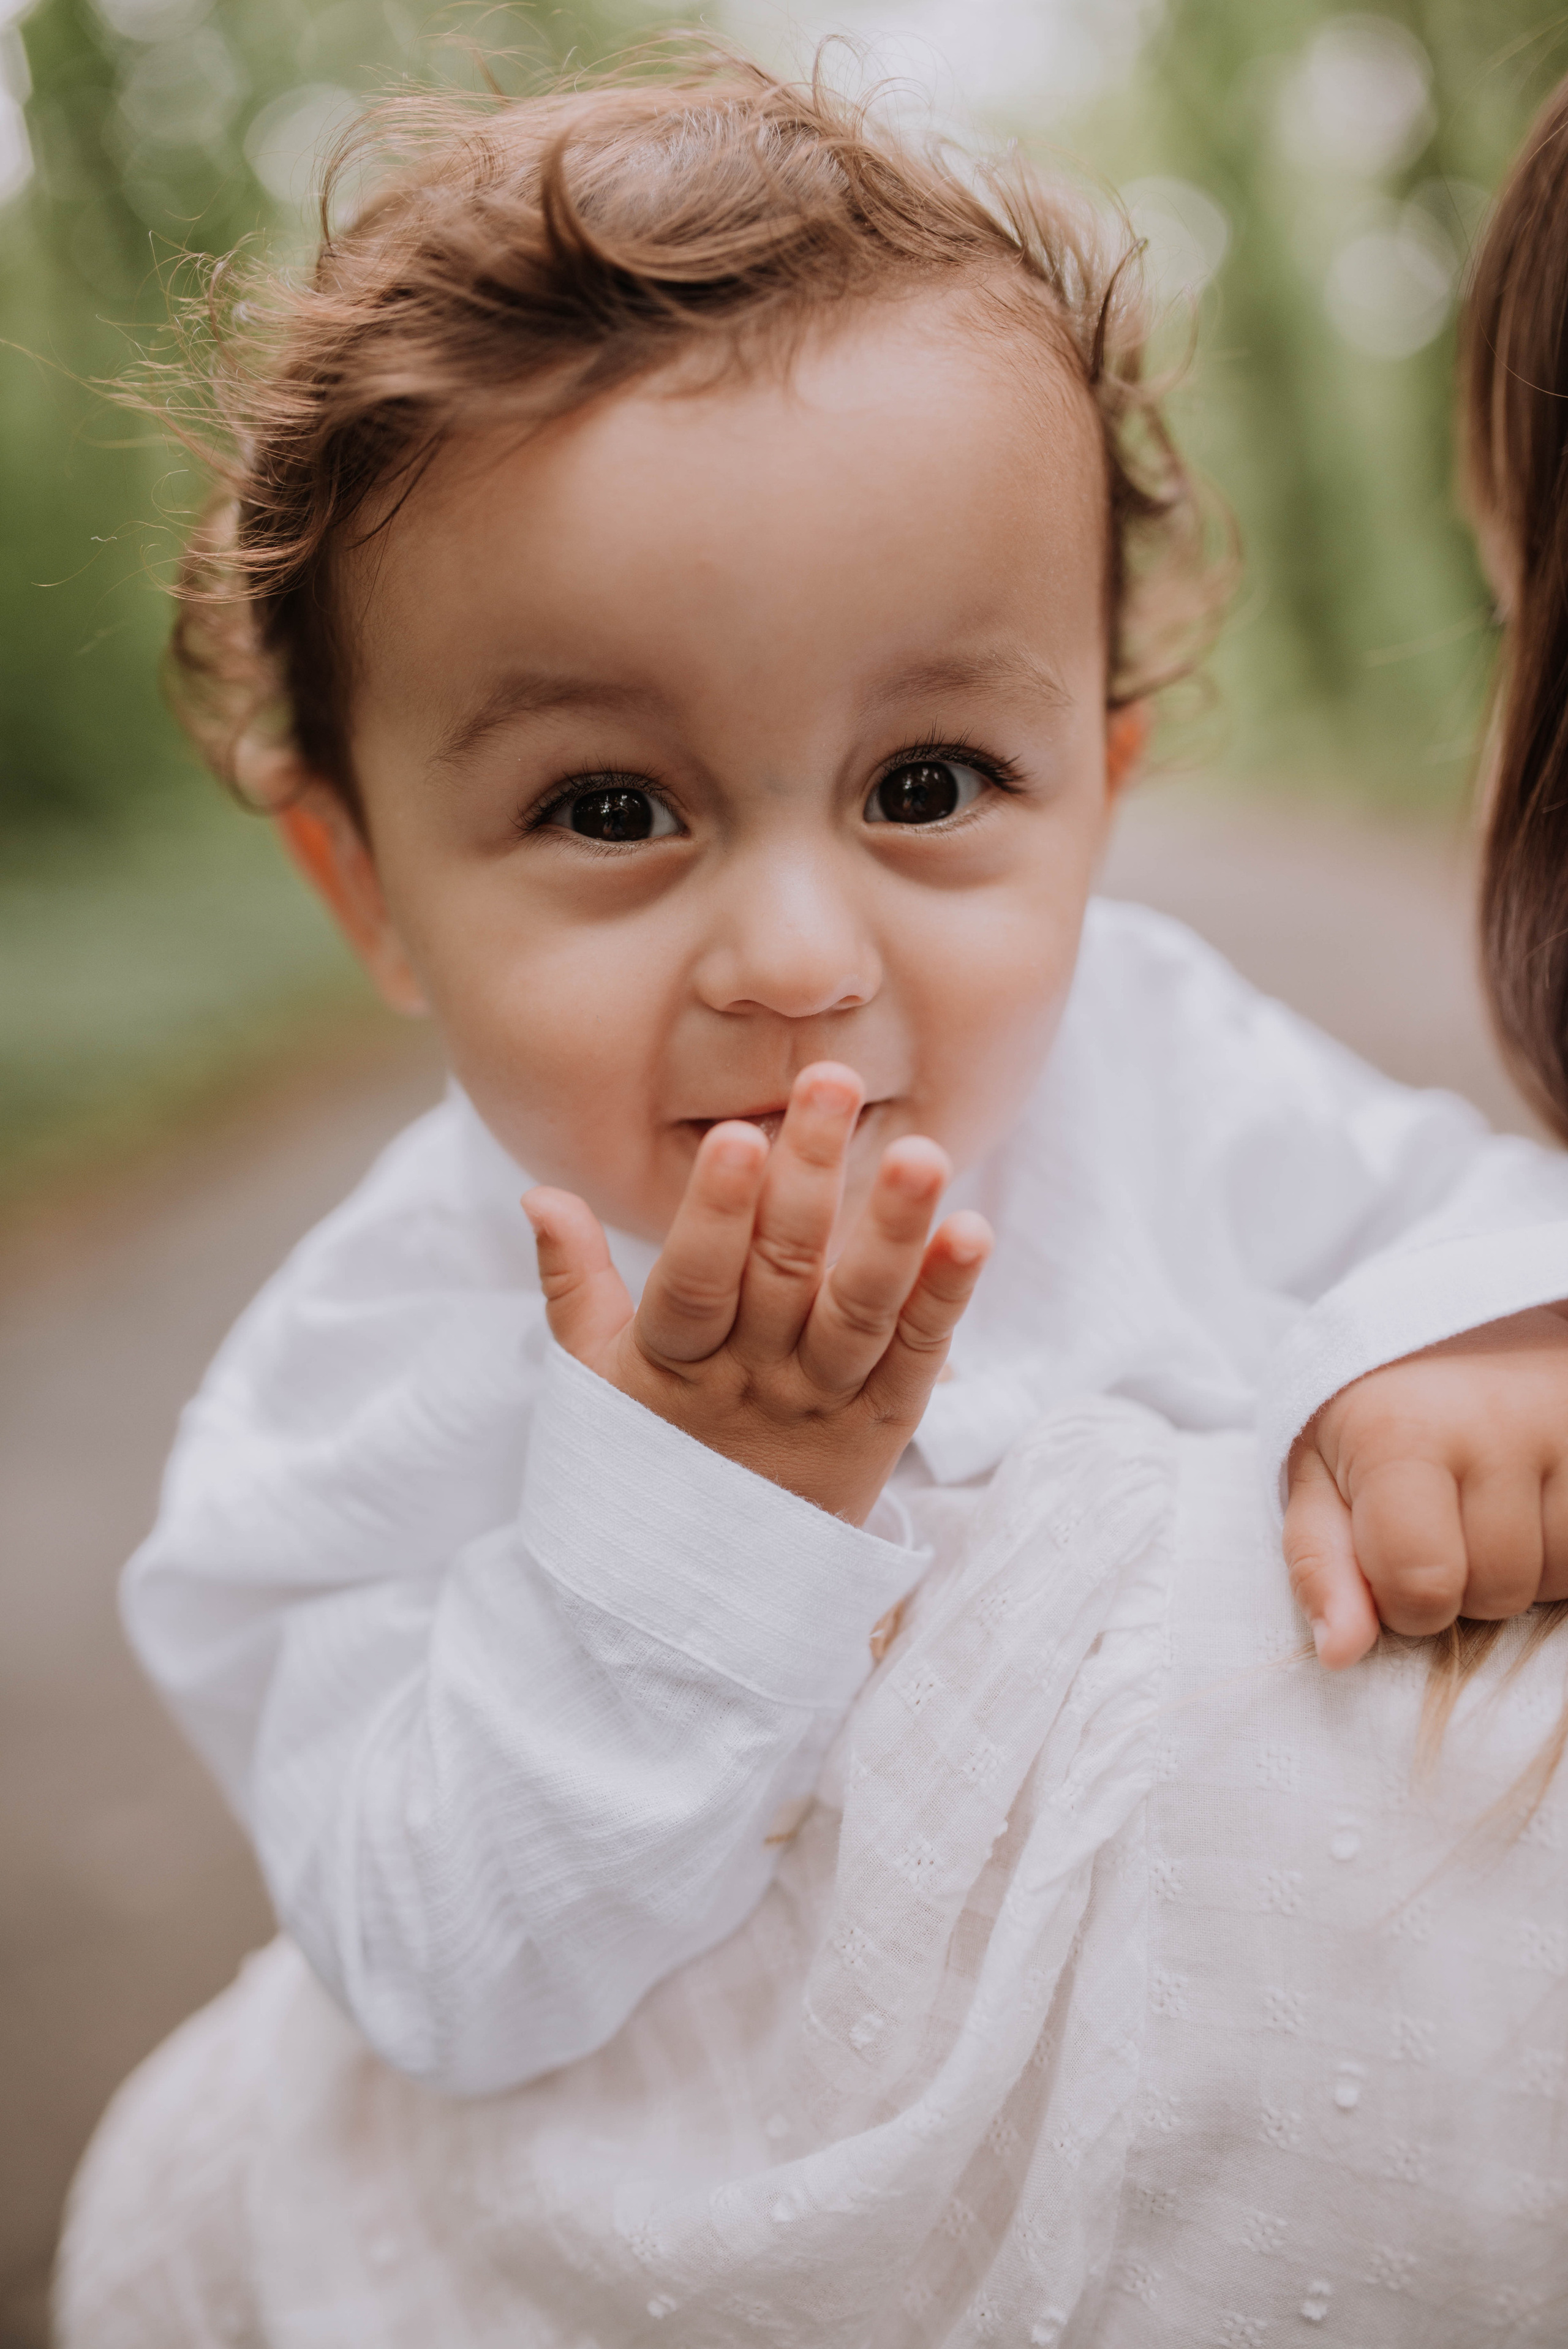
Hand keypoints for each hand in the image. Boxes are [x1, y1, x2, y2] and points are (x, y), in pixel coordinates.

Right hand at [521, 1063, 992, 1523]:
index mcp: (675, 1367)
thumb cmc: (650, 1453)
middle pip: (783, 1276)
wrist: (710, 1596)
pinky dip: (948, 1296)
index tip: (736, 1136)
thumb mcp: (595, 1378)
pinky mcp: (885, 1424)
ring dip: (894, 1231)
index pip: (695, 1285)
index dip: (716, 1215)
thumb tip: (539, 1194)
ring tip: (921, 1153)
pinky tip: (972, 1232)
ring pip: (861, 1313)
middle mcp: (754, 1384)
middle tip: (832, 1080)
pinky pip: (920, 1355)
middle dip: (808, 1175)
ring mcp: (825, 1405)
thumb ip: (572, 1282)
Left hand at [1283, 1304, 1567, 1666]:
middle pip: (1494, 1591)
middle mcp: (1497, 1426)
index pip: (1422, 1584)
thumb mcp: (1320, 1474)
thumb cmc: (1374, 1409)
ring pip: (1555, 1579)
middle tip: (1443, 1519)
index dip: (1404, 1601)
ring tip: (1489, 1504)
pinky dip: (1562, 1550)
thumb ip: (1321, 1565)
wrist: (1457, 1321)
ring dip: (1520, 1568)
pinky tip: (1533, 1505)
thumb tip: (1340, 1654)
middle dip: (1462, 1582)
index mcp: (1402, 1433)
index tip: (1392, 1559)